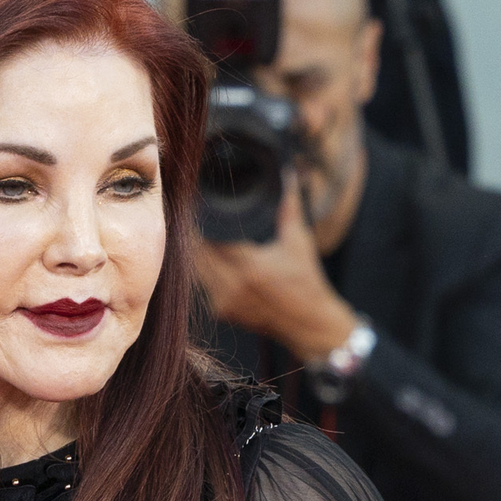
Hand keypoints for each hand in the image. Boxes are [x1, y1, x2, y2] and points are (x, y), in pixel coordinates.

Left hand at [193, 178, 355, 364]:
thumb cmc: (307, 281)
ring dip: (195, 252)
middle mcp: (232, 286)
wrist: (310, 325)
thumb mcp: (298, 241)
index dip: (198, 220)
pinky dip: (203, 271)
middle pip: (196, 253)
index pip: (209, 237)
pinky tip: (207, 257)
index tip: (195, 204)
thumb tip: (289, 175)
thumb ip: (290, 207)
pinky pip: (203, 285)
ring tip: (194, 232)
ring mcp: (224, 302)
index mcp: (250, 266)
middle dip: (192, 234)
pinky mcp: (222, 312)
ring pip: (195, 270)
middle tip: (190, 214)